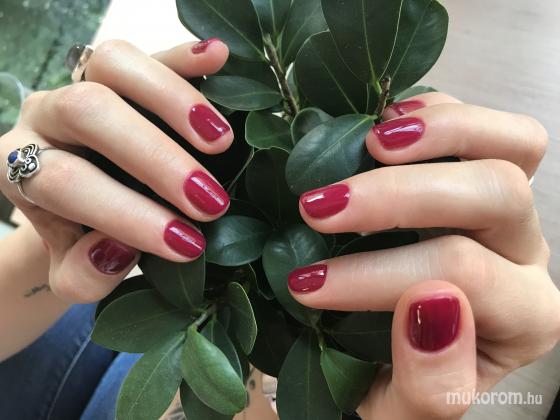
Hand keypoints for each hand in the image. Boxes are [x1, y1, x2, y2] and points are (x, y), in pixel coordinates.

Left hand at [0, 39, 231, 302]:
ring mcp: (80, 81)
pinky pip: (147, 52)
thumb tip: (115, 251)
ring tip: (221, 141)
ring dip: (174, 100)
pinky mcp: (119, 70)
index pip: (66, 182)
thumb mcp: (75, 273)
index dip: (128, 214)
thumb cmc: (82, 237)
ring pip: (113, 63)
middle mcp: (45, 116)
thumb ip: (84, 275)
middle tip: (210, 201)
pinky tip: (217, 58)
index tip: (187, 243)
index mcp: (21, 168)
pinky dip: (183, 56)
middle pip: (89, 111)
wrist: (78, 200)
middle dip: (157, 158)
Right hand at [288, 93, 558, 418]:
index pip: (460, 277)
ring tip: (368, 143)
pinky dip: (437, 112)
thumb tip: (429, 305)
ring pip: (514, 146)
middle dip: (397, 198)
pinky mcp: (481, 174)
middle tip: (319, 206)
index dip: (377, 276)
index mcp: (522, 321)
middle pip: (494, 195)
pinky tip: (385, 123)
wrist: (401, 356)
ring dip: (439, 134)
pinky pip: (487, 127)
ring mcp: (509, 209)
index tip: (307, 283)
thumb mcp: (408, 412)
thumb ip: (431, 386)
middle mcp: (527, 256)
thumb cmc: (402, 383)